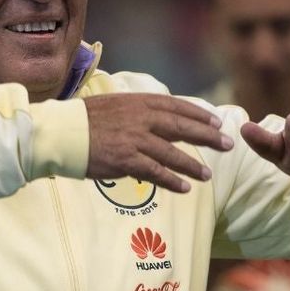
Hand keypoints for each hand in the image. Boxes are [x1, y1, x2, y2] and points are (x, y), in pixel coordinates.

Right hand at [84, 94, 233, 192]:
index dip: (198, 114)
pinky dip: (172, 181)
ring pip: (171, 153)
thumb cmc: (84, 120)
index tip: (215, 122)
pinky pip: (155, 172)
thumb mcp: (114, 104)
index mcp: (137, 102)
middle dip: (207, 136)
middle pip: (181, 127)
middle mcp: (140, 119)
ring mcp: (134, 140)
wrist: (62, 132)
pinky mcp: (126, 160)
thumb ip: (136, 110)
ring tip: (207, 176)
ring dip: (192, 165)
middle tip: (227, 144)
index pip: (176, 106)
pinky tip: (184, 188)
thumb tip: (156, 118)